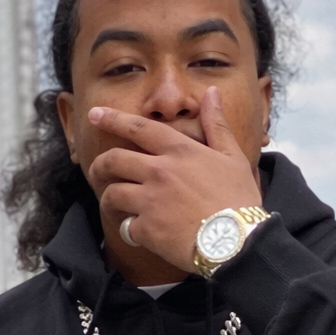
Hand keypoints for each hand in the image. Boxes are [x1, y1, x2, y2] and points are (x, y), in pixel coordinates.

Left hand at [87, 86, 262, 271]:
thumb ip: (217, 124)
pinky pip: (126, 227)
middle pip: (113, 160)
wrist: (238, 241)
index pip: (138, 128)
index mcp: (179, 151)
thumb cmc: (239, 199)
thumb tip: (211, 93)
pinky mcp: (147, 229)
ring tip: (114, 205)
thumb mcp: (233, 156)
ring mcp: (150, 201)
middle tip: (97, 171)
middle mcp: (159, 171)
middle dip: (99, 165)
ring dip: (109, 199)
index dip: (113, 119)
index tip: (95, 114)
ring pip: (111, 194)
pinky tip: (137, 233)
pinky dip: (129, 230)